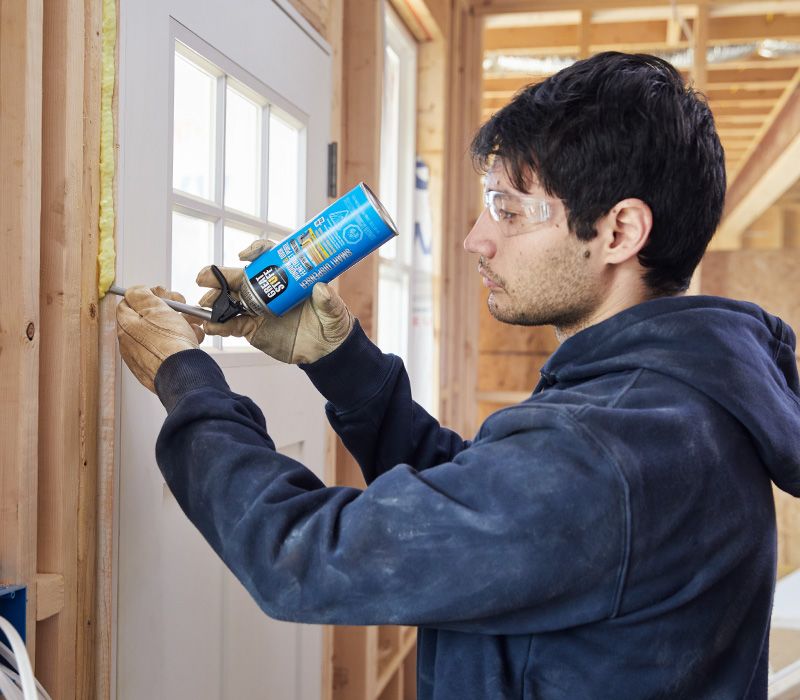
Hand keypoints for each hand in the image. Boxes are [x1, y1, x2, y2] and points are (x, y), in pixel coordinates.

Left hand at [116, 286, 203, 391]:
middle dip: (167, 309)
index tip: (162, 295)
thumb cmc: (171, 344)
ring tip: (192, 324)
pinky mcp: (156, 368)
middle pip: (146, 317)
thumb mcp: (156, 308)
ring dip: (178, 323)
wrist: (184, 375)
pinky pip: (167, 348)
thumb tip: (134, 290)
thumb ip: (141, 295)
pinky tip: (192, 338)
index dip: (148, 295)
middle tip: (180, 307)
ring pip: (161, 332)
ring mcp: (143, 357)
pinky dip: (179, 341)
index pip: (128, 302)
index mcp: (125, 327)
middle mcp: (130, 343)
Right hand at [197, 239, 353, 363]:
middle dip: (221, 275)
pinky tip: (210, 325)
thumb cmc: (332, 324)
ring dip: (215, 300)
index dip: (256, 252)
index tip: (244, 256)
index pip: (269, 257)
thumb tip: (321, 288)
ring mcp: (259, 309)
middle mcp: (269, 290)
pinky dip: (221, 325)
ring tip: (204, 304)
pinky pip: (234, 324)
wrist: (327, 351)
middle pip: (241, 278)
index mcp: (287, 278)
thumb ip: (328, 301)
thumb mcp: (335, 311)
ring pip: (232, 300)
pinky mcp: (254, 328)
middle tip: (205, 277)